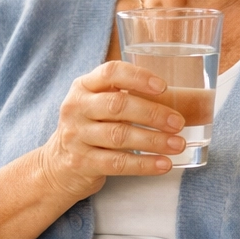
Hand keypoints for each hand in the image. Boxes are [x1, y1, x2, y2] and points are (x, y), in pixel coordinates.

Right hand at [38, 60, 187, 200]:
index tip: (164, 87)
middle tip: (179, 122)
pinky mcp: (81, 162)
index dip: (139, 78)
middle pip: (118, 105)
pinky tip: (164, 164)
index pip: (111, 73)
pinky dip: (144, 164)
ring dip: (154, 141)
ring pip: (119, 136)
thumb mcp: (100, 104)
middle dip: (153, 113)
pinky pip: (117, 163)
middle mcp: (76, 107)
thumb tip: (183, 98)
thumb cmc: (92, 127)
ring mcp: (76, 136)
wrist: (57, 165)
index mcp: (84, 86)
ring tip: (178, 144)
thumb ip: (128, 96)